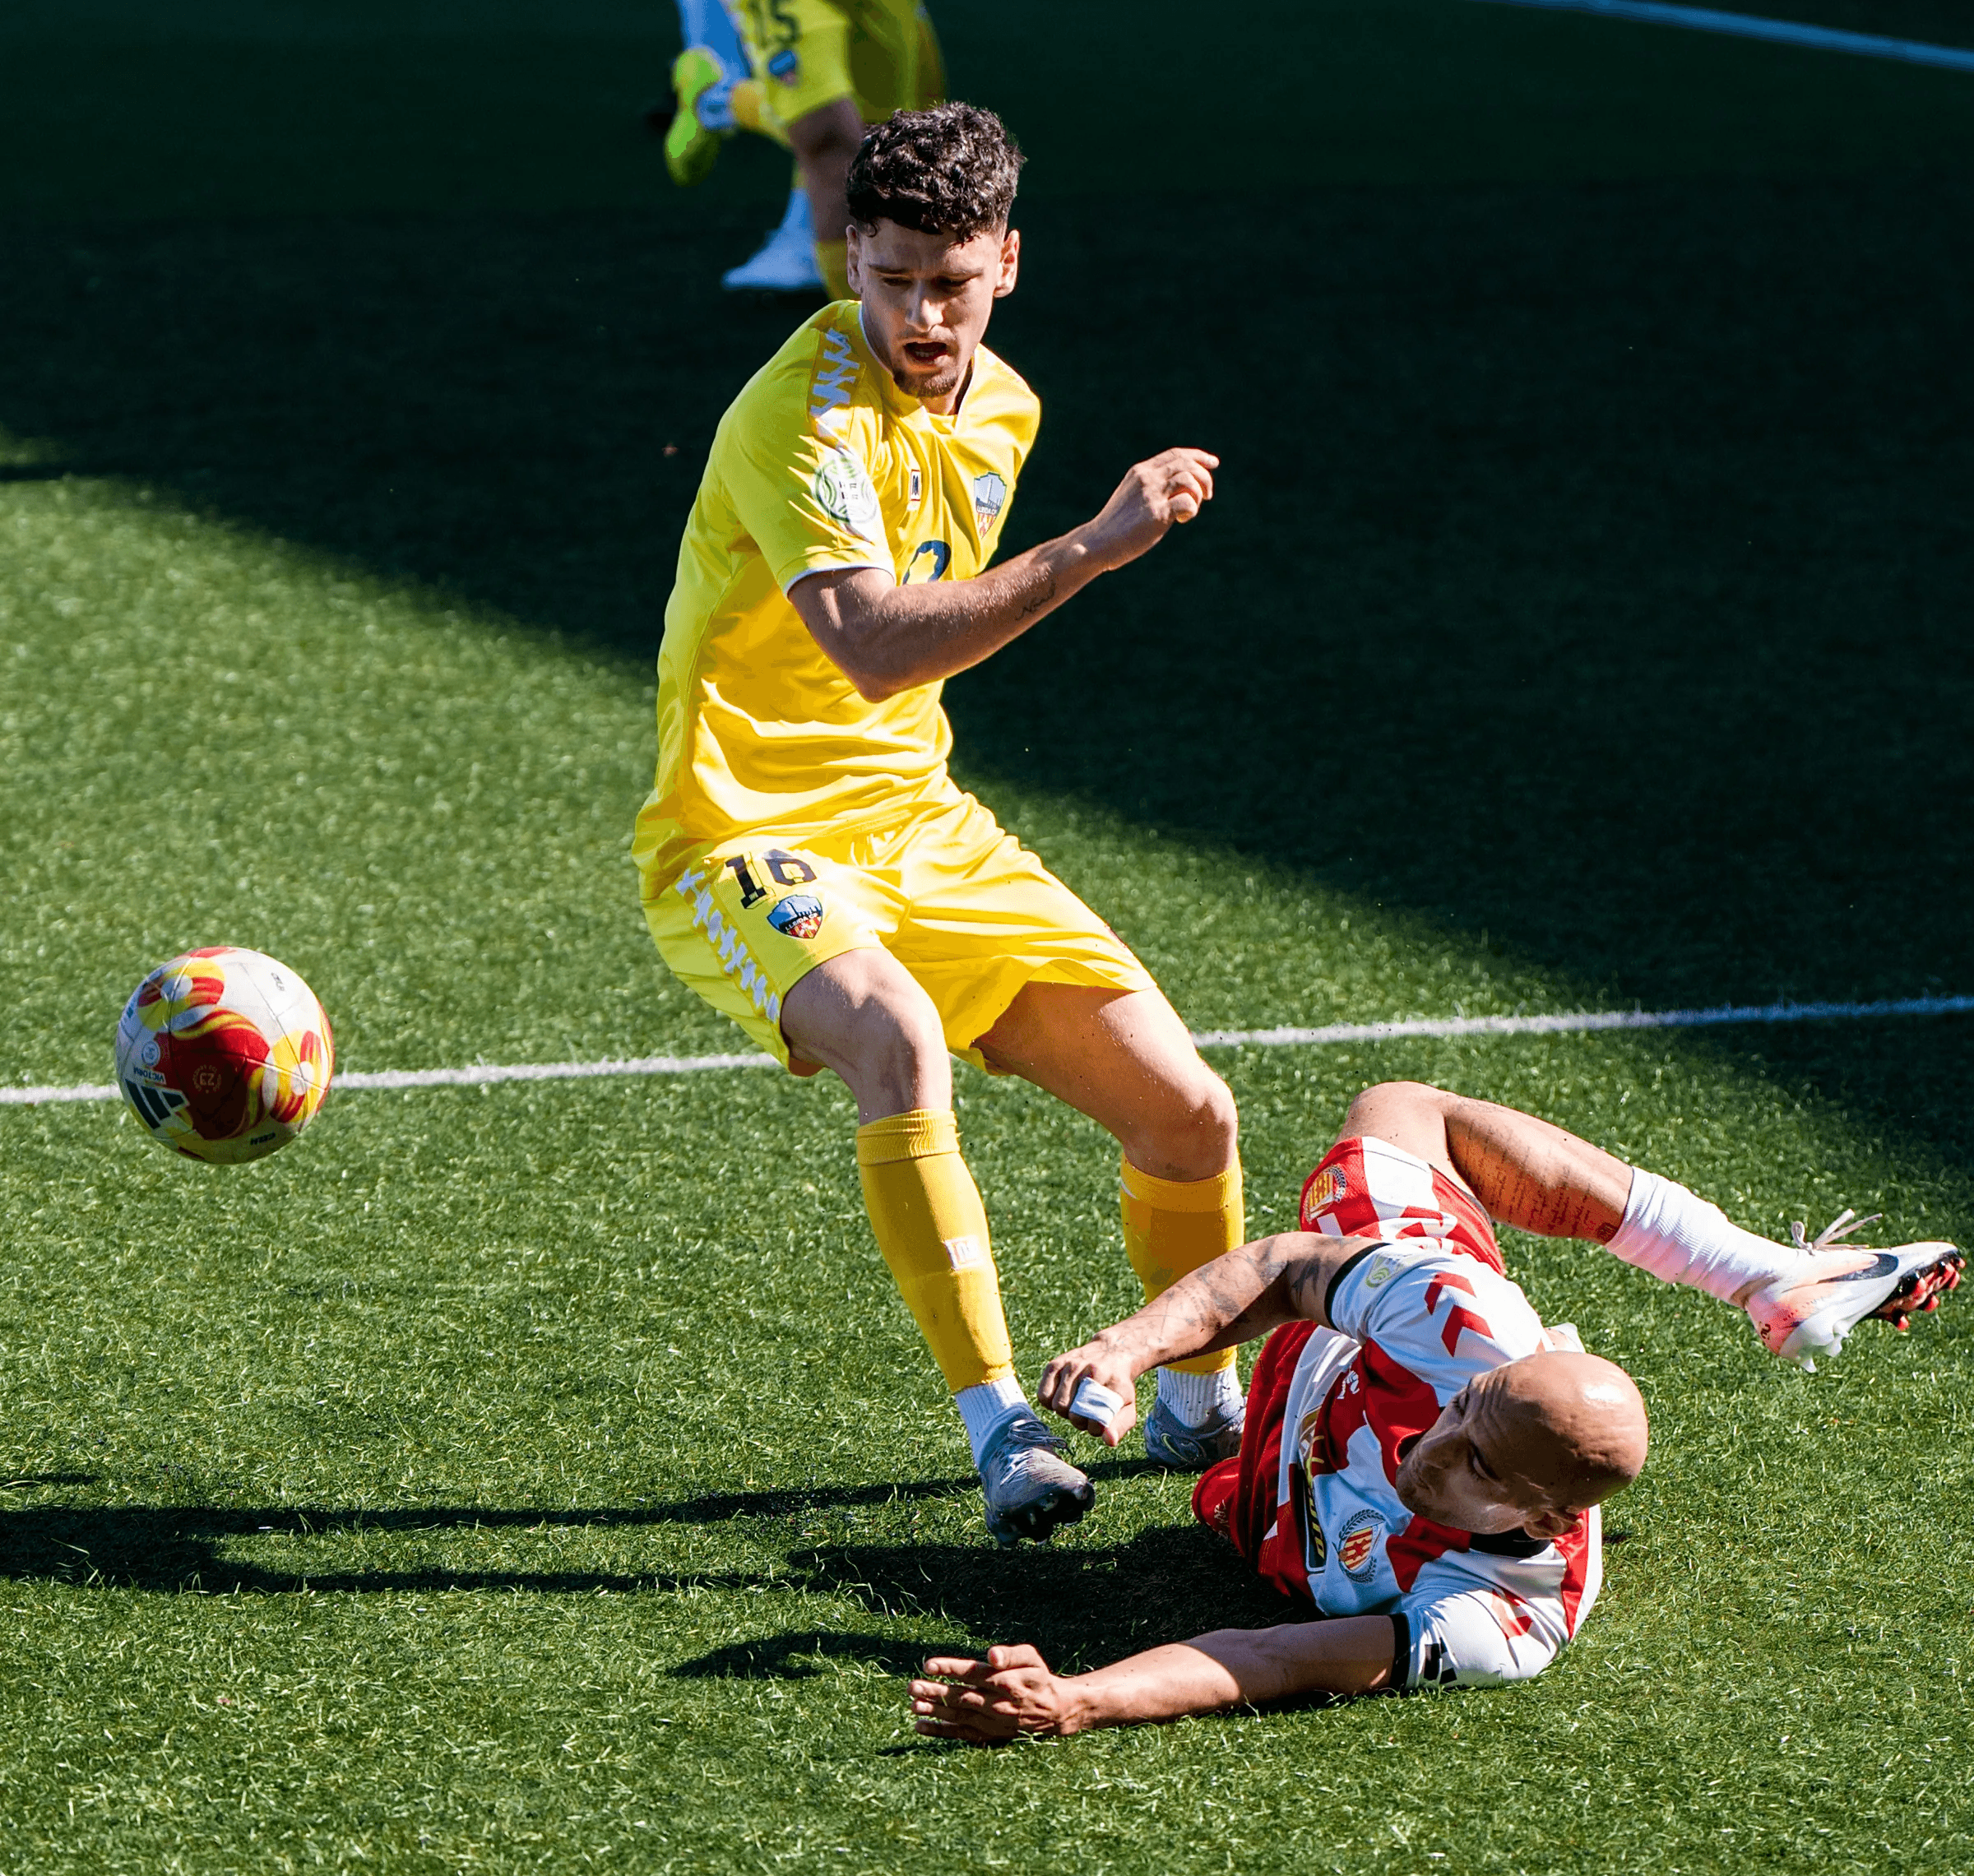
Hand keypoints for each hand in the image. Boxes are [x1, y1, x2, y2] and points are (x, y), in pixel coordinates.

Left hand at [909, 1645, 1083, 1742]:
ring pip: (959, 1717)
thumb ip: (1011, 1654)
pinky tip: (920, 1726)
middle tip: (911, 1686)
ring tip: (912, 1706)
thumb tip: (991, 1654)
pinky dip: (940, 1732)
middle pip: (962, 1697)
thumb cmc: (1038, 1677)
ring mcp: (992, 1723)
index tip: (928, 1664)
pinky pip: (961, 1735)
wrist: (1054, 1711)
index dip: (951, 1669)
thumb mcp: (1031, 1658)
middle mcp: (998, 1705)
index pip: (974, 1673)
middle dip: (935, 1691)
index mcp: (1007, 1682)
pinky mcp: (989, 1735)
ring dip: (934, 1712)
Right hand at [1037, 1337, 1138, 1445]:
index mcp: (1114, 1383)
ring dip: (1066, 1412)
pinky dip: (1050, 1403)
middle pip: (1074, 1416)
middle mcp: (1092, 1371)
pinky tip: (1062, 1397)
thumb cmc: (1118, 1386)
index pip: (1096, 1422)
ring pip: (1058, 1406)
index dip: (1096, 1428)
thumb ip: (1120, 1426)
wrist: (1110, 1352)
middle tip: (1086, 1412)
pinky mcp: (1055, 1364)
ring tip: (1075, 1404)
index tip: (1099, 1421)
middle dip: (1079, 1421)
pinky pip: (1043, 1395)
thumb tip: (1109, 1441)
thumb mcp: (1127, 1406)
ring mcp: (1072, 1365)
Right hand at [1078, 447, 1218, 572]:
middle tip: (1207, 495)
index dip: (1198, 456)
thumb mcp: (1133, 497)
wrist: (1097, 543)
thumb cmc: (1117, 525)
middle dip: (1204, 477)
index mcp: (1141, 471)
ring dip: (1199, 494)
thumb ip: (1153, 489)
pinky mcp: (1156, 514)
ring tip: (1192, 509)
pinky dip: (1192, 510)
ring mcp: (1151, 495)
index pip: (1175, 454)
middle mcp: (1147, 478)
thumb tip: (1181, 491)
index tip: (1213, 462)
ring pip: (1189, 479)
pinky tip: (1181, 520)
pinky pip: (1187, 503)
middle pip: (1186, 463)